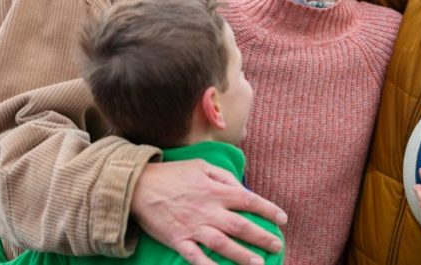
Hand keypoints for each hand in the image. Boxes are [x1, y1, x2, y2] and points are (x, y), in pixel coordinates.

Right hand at [131, 160, 286, 264]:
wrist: (138, 186)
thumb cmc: (172, 174)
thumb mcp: (201, 165)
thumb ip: (224, 176)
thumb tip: (242, 189)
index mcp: (215, 190)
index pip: (249, 201)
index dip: (268, 210)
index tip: (282, 219)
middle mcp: (208, 210)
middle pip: (241, 226)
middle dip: (262, 237)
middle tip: (277, 246)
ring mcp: (194, 227)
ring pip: (223, 245)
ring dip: (243, 256)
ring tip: (259, 264)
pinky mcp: (179, 240)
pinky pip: (196, 258)